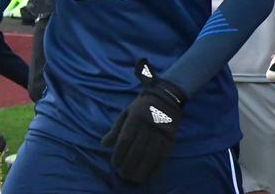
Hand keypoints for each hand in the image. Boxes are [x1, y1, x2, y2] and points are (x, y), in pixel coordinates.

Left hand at [101, 61, 185, 182]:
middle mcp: (149, 124)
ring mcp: (161, 131)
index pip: (125, 139)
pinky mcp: (171, 137)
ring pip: (150, 154)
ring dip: (141, 169)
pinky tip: (149, 174)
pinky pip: (164, 154)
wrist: (168, 96)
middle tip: (122, 174)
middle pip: (137, 149)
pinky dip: (156, 166)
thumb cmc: (143, 105)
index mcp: (136, 117)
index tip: (115, 164)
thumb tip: (103, 144)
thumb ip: (116, 129)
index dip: (119, 154)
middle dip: (128, 165)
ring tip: (134, 178)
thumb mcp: (127, 112)